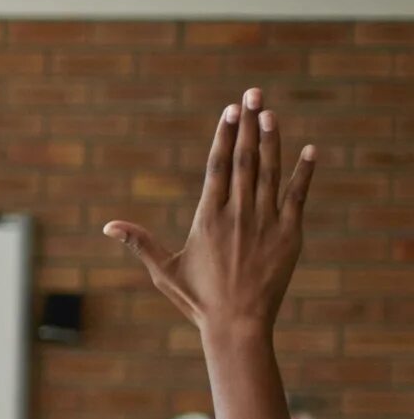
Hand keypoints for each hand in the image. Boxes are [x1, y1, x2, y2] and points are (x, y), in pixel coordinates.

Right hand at [105, 87, 313, 336]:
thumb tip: (108, 227)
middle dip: (249, 124)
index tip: (229, 111)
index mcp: (208, 219)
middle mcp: (238, 214)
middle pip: (245, 159)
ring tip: (270, 112)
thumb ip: (140, 243)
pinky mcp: (290, 233)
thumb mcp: (164, 271)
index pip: (218, 167)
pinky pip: (298, 195)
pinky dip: (304, 172)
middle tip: (253, 93)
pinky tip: (310, 150)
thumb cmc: (197, 299)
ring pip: (270, 171)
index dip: (224, 136)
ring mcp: (266, 222)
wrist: (237, 324)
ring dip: (272, 139)